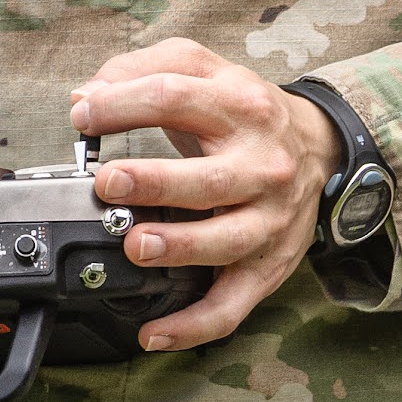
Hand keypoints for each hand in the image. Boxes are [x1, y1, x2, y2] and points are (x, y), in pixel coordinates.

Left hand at [71, 41, 340, 352]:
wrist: (318, 146)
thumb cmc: (243, 111)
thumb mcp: (203, 68)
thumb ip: (143, 68)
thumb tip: (87, 97)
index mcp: (237, 107)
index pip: (175, 97)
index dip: (122, 106)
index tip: (83, 118)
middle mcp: (260, 164)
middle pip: (208, 178)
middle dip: (154, 183)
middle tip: (109, 184)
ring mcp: (268, 219)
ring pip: (227, 242)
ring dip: (179, 248)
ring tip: (137, 246)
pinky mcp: (268, 265)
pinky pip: (233, 304)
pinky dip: (194, 326)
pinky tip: (154, 333)